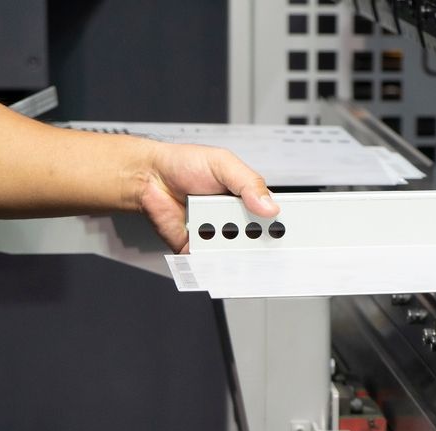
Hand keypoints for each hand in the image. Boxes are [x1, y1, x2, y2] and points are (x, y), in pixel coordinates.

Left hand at [138, 143, 279, 252]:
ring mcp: (218, 235)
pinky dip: (212, 262)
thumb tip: (269, 206)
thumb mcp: (223, 163)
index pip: (272, 216)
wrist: (149, 177)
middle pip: (257, 239)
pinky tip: (213, 254)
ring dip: (236, 252)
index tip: (286, 231)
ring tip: (228, 238)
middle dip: (261, 243)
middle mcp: (235, 220)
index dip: (282, 225)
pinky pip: (210, 262)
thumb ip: (248, 182)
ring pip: (235, 253)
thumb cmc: (184, 164)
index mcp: (247, 199)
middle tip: (258, 238)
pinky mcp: (199, 249)